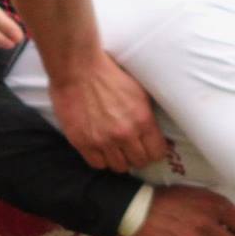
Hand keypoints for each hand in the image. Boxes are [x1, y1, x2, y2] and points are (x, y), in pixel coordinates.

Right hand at [49, 55, 164, 171]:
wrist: (78, 69)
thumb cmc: (108, 74)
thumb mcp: (138, 90)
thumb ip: (146, 114)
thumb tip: (153, 131)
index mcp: (142, 119)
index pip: (157, 153)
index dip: (154, 152)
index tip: (148, 148)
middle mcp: (125, 134)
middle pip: (138, 162)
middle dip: (136, 156)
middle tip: (130, 149)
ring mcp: (103, 140)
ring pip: (118, 166)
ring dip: (118, 159)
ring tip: (114, 149)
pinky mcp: (83, 142)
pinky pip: (97, 164)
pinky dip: (100, 159)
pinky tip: (99, 148)